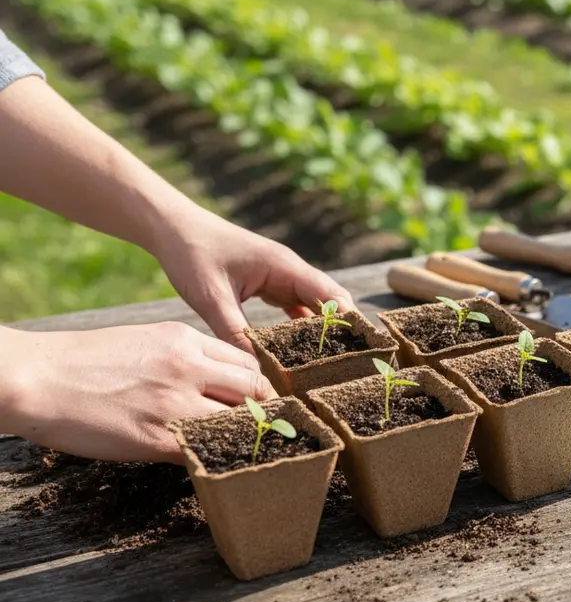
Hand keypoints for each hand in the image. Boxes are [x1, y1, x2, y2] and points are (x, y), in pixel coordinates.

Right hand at [1, 323, 277, 463]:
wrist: (36, 378)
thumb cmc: (83, 362)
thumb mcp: (144, 342)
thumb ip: (185, 358)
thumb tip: (213, 382)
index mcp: (185, 340)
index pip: (248, 362)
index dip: (262, 384)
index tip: (265, 401)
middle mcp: (189, 367)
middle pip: (256, 389)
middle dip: (266, 409)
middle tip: (269, 428)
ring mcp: (176, 402)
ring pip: (239, 420)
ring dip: (247, 435)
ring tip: (249, 448)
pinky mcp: (158, 437)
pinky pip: (205, 449)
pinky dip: (215, 456)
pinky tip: (217, 463)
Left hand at [152, 210, 353, 353]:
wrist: (173, 229)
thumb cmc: (192, 255)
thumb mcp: (212, 298)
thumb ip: (235, 334)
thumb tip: (255, 372)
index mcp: (285, 267)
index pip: (332, 295)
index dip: (350, 321)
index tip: (366, 348)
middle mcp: (290, 271)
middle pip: (330, 302)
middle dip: (344, 330)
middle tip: (357, 365)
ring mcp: (281, 278)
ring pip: (314, 307)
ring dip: (323, 332)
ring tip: (335, 365)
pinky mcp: (269, 285)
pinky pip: (294, 308)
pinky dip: (301, 329)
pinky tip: (302, 353)